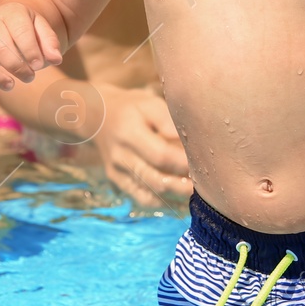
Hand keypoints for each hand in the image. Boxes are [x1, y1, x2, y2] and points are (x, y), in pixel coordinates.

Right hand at [0, 1, 63, 96]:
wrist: (8, 19)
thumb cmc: (28, 28)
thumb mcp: (42, 28)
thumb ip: (50, 42)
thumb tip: (56, 59)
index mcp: (11, 13)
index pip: (20, 32)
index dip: (31, 51)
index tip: (40, 66)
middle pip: (0, 47)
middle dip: (17, 66)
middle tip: (30, 76)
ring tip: (11, 85)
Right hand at [91, 87, 192, 208]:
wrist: (99, 115)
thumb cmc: (133, 107)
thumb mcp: (150, 104)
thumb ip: (169, 122)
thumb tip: (190, 142)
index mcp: (129, 132)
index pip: (161, 155)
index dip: (183, 163)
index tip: (203, 163)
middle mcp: (120, 156)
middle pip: (155, 179)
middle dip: (183, 185)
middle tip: (205, 185)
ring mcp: (116, 171)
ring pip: (149, 193)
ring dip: (174, 195)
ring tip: (195, 192)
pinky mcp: (117, 180)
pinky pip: (140, 197)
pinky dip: (161, 201)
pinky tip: (177, 197)